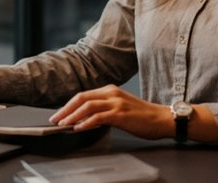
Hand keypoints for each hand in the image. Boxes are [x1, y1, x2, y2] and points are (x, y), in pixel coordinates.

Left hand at [48, 85, 172, 139]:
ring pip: (87, 106)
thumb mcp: (119, 107)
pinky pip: (99, 117)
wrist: (161, 118)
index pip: (83, 95)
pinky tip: (79, 128)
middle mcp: (111, 93)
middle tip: (55, 120)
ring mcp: (116, 102)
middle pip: (81, 98)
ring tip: (64, 125)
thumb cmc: (142, 116)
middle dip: (65, 109)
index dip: (68, 105)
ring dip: (72, 116)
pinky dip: (86, 122)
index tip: (59, 114)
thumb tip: (83, 119)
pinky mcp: (121, 114)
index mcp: (110, 90)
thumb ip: (103, 110)